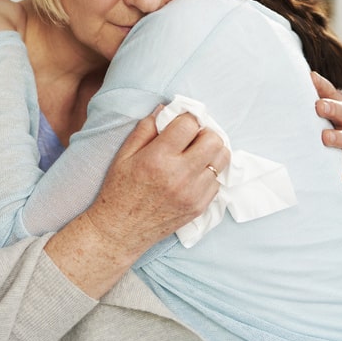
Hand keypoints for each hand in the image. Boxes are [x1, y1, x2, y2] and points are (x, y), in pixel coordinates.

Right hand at [44, 109, 228, 298]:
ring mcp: (193, 192)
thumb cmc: (119, 190)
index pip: (189, 124)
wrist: (120, 230)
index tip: (181, 122)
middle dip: (204, 133)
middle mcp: (180, 174)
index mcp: (158, 157)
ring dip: (211, 152)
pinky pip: (218, 181)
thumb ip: (146, 129)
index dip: (186, 118)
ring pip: (222, 159)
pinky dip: (209, 173)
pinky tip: (192, 174)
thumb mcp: (124, 155)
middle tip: (192, 137)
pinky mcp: (200, 206)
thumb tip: (165, 109)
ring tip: (196, 154)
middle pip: (214, 140)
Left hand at [311, 72, 341, 185]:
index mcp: (339, 104)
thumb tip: (280, 79)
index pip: (330, 92)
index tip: (310, 78)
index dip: (321, 85)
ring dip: (337, 137)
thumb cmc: (333, 121)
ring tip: (326, 138)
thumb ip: (309, 95)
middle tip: (319, 106)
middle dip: (331, 108)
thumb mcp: (325, 105)